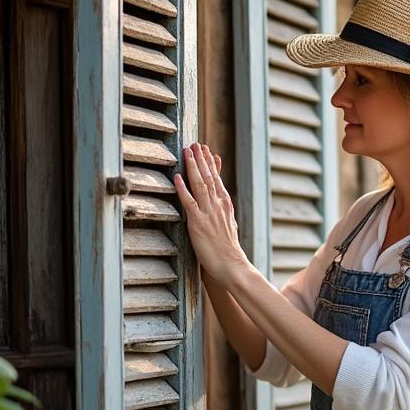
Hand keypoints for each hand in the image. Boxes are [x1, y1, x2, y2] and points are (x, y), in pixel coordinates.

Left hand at [173, 142, 248, 283]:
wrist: (232, 266)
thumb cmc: (228, 250)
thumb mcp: (229, 224)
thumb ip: (224, 210)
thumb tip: (222, 200)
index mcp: (225, 205)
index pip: (218, 179)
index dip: (211, 164)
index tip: (206, 150)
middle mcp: (218, 206)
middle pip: (209, 177)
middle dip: (201, 159)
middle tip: (195, 144)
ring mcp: (208, 213)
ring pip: (200, 184)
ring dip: (193, 167)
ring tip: (187, 151)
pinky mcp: (198, 223)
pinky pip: (189, 202)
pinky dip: (183, 188)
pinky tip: (177, 177)